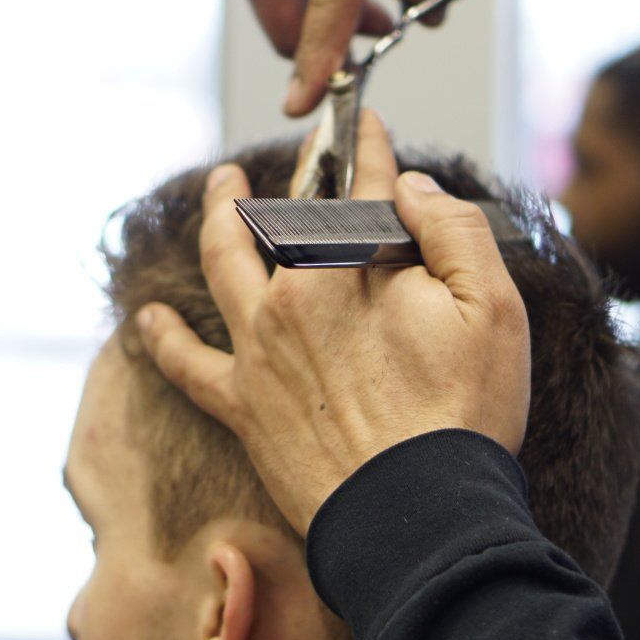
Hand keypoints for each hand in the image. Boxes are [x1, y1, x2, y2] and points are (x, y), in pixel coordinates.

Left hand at [136, 110, 531, 533]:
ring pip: (224, 263)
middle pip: (285, 217)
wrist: (417, 518)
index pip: (365, 187)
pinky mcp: (242, 406)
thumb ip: (454, 233)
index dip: (369, 149)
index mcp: (358, 265)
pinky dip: (162, 340)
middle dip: (295, 172)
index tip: (364, 122)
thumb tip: (413, 188)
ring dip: (218, 219)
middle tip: (299, 147)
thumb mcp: (493, 311)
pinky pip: (188, 365)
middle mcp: (297, 296)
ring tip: (219, 192)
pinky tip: (145, 319)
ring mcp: (261, 350)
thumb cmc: (464, 417)